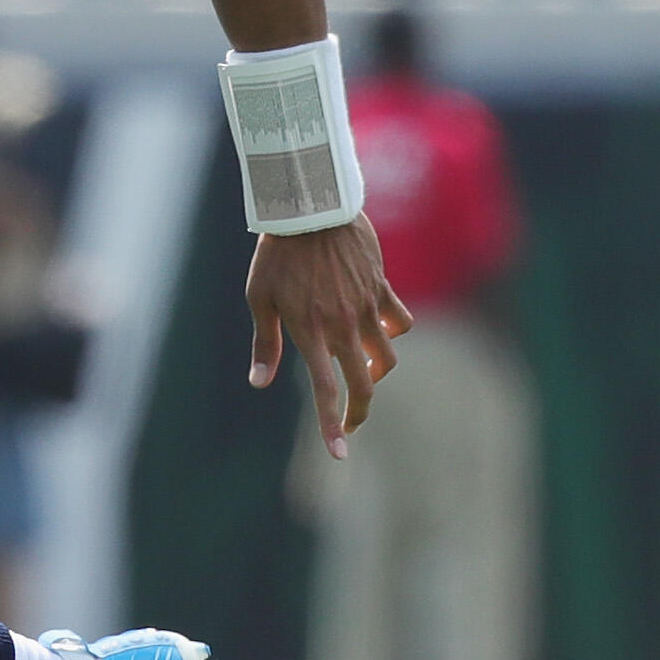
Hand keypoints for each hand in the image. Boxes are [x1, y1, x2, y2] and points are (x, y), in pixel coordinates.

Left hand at [247, 216, 412, 458]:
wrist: (310, 206)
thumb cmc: (277, 253)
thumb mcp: (260, 297)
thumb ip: (264, 343)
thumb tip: (259, 383)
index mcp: (310, 331)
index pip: (326, 389)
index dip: (333, 425)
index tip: (340, 454)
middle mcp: (343, 324)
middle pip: (365, 383)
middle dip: (360, 412)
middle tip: (352, 425)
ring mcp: (366, 306)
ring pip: (387, 356)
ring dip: (377, 372)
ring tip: (362, 372)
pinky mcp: (382, 287)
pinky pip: (400, 320)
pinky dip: (393, 331)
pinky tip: (378, 329)